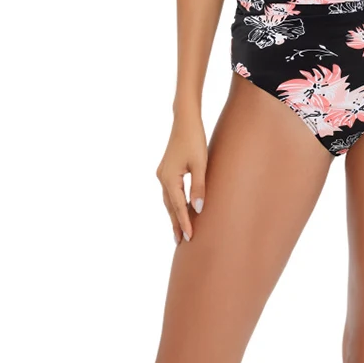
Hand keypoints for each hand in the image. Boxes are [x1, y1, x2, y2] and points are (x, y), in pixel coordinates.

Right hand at [156, 111, 207, 244]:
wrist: (185, 120)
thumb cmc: (194, 139)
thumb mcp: (201, 163)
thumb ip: (199, 187)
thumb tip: (198, 209)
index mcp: (169, 178)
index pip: (178, 207)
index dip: (184, 223)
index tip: (189, 238)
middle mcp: (162, 178)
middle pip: (170, 206)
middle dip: (175, 223)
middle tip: (180, 242)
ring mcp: (162, 173)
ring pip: (168, 200)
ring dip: (174, 214)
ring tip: (179, 230)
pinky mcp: (166, 169)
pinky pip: (169, 192)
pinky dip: (174, 203)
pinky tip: (179, 208)